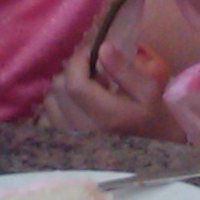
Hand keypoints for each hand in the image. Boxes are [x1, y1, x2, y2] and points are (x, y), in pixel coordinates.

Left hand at [40, 35, 185, 140]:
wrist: (151, 151)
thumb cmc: (152, 118)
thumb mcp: (149, 91)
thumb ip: (125, 70)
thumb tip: (102, 47)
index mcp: (107, 117)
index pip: (75, 84)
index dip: (78, 61)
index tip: (91, 51)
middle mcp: (84, 131)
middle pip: (59, 90)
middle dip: (72, 71)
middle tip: (93, 70)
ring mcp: (72, 140)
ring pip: (50, 102)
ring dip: (63, 86)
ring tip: (86, 87)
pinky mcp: (65, 145)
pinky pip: (47, 118)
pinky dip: (57, 103)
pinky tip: (76, 103)